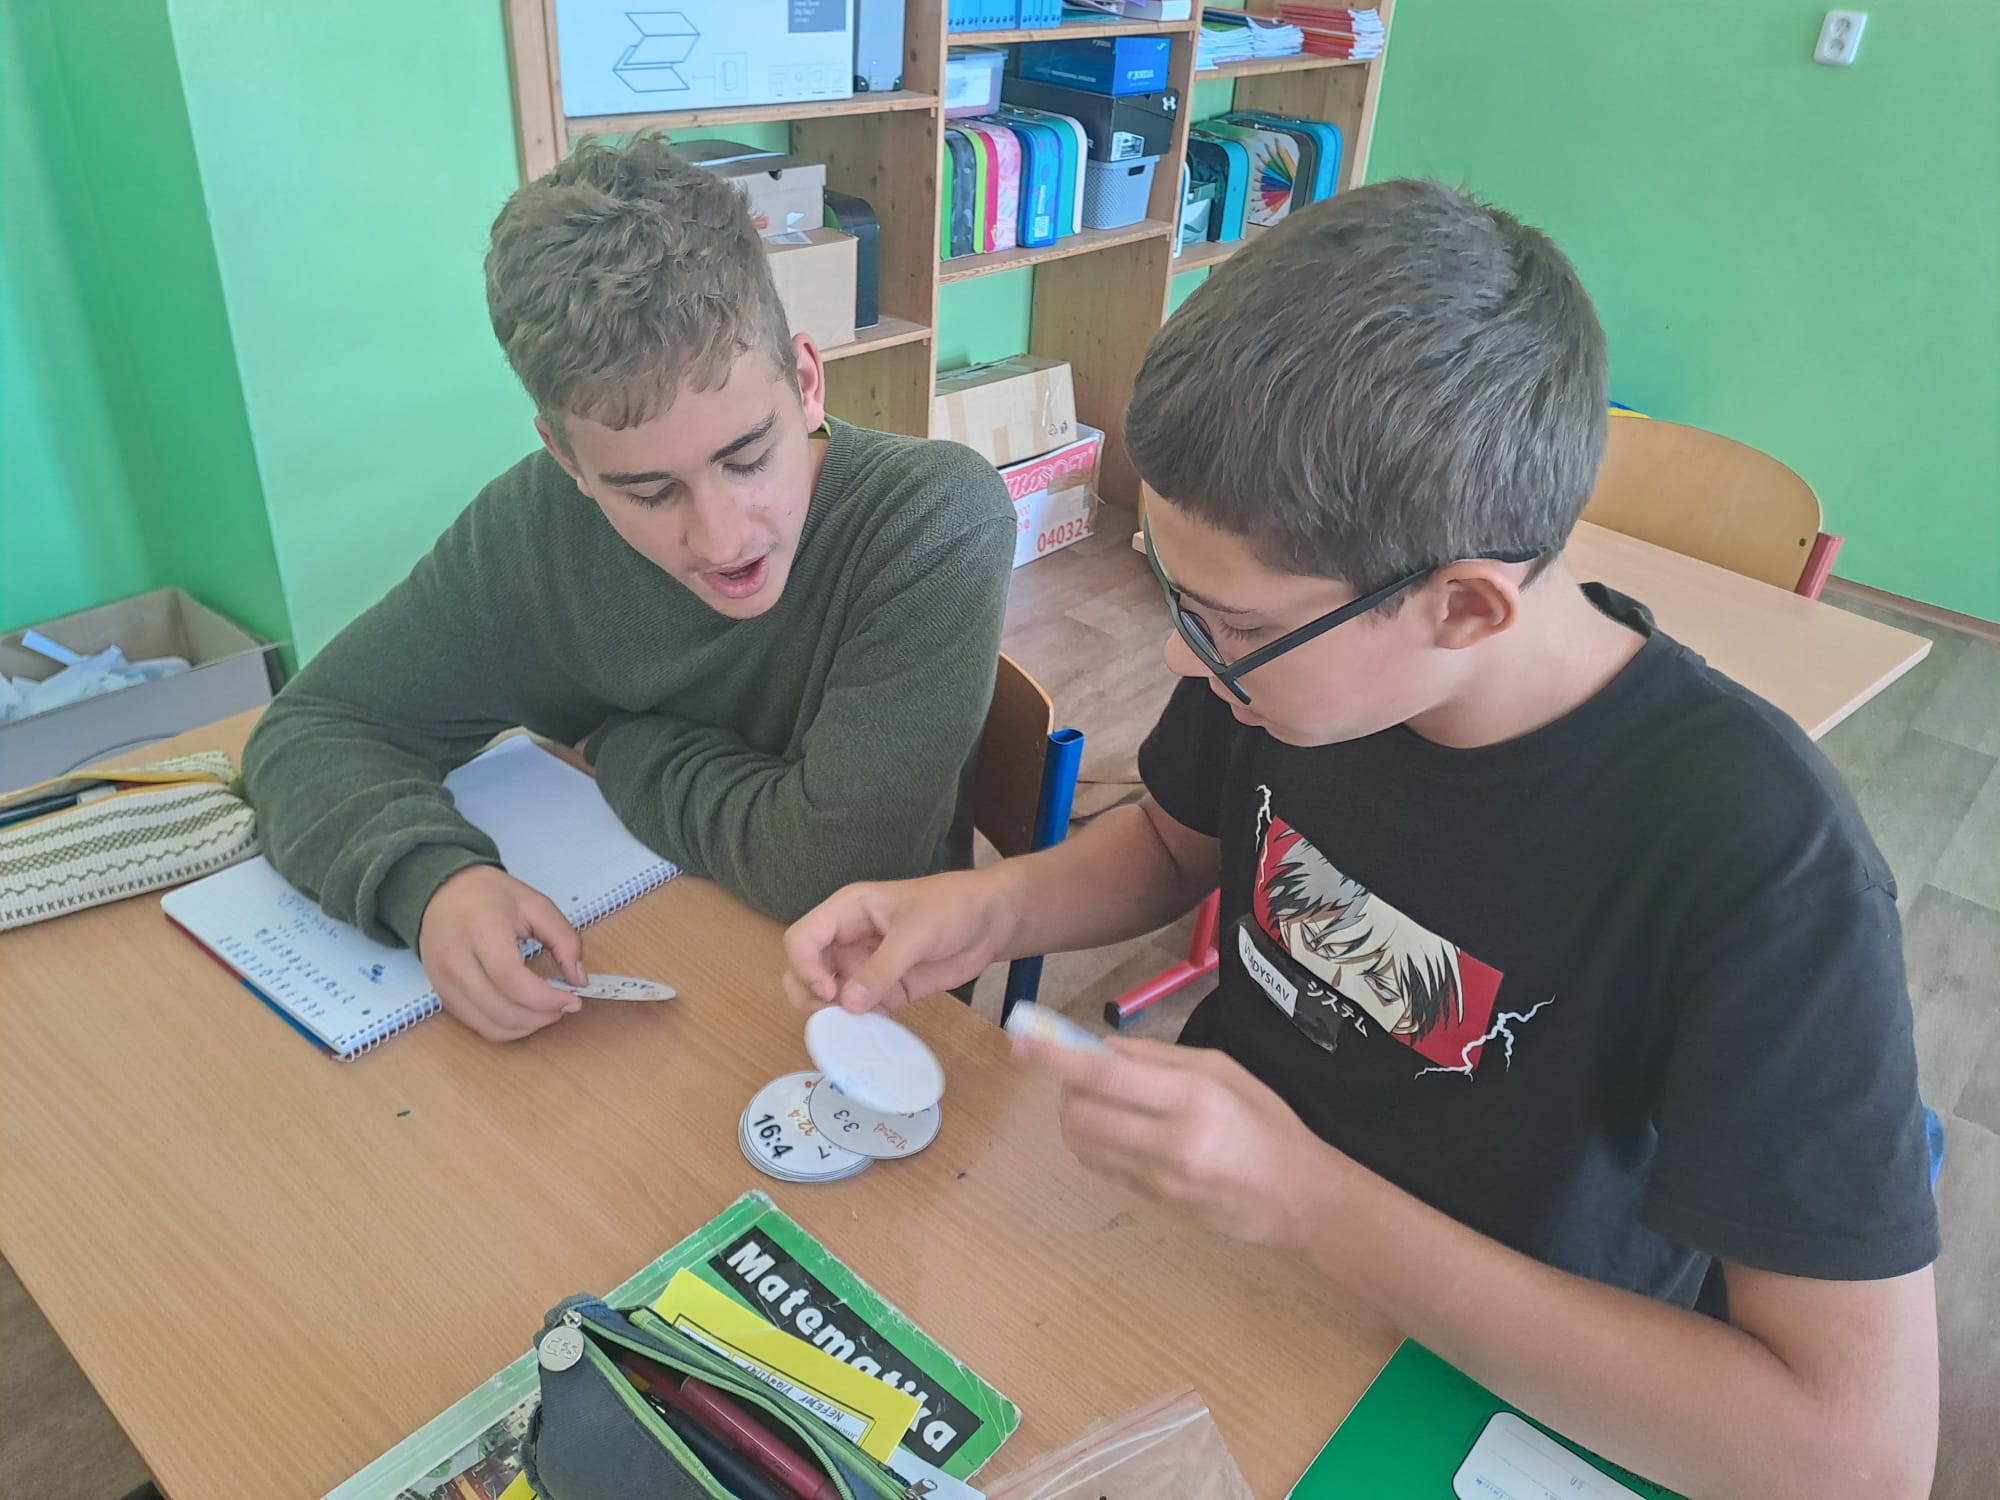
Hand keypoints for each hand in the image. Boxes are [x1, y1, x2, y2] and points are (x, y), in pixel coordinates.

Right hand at [417, 865, 587, 1041]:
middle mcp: (456, 962)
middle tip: (564, 1005)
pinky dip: (506, 1028)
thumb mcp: (536, 904)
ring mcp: (445, 982)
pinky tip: (524, 1013)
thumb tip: (578, 980)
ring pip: (490, 1027)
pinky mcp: (443, 995)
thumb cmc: (488, 895)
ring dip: (526, 1027)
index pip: (513, 981)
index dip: (547, 1000)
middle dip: (542, 1017)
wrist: (443, 892)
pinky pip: (477, 1026)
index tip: (573, 1000)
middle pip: (502, 1011)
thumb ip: (565, 940)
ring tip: (546, 1010)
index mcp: (482, 931)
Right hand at [782, 867, 1023, 1012]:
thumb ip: (882, 967)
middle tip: (835, 1015)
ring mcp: (864, 967)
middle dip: (809, 994)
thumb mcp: (917, 932)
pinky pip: (859, 1012)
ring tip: (852, 1029)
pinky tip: (869, 1037)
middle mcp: (847, 940)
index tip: (829, 992)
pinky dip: (857, 1026)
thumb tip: (848, 1005)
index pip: (802, 938)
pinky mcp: (885, 990)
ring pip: (827, 995)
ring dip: (831, 1015)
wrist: (992, 921)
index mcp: (847, 912)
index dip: (804, 966)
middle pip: (804, 970)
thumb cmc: (952, 908)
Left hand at [1015, 1034, 1339, 1246]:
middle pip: (1082, 1114)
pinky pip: (1102, 1168)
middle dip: (1066, 1089)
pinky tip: (1119, 1130)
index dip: (1057, 1060)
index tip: (1022, 1043)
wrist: (1298, 1196)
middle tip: (1080, 1075)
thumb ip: (1158, 1057)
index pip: (1106, 1077)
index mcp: (1192, 1098)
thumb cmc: (1266, 1122)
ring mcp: (1160, 1180)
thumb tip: (1101, 1049)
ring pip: (1083, 1144)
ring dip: (1076, 1117)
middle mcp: (1171, 1142)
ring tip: (1102, 1102)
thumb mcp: (1222, 1070)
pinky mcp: (1155, 1203)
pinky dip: (1094, 1143)